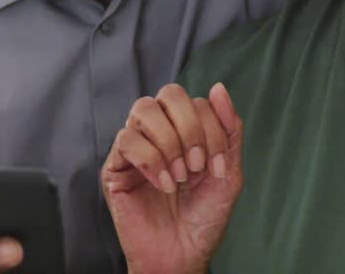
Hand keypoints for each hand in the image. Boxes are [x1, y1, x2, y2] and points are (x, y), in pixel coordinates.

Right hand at [101, 82, 243, 273]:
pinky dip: (150, 160)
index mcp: (186, 130)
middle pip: (168, 93)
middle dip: (190, 127)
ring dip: (169, 142)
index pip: (196, 101)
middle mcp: (159, 132)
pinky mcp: (115, 166)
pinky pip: (126, 140)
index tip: (217, 167)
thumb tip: (219, 88)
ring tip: (179, 176)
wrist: (184, 256)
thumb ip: (229, 130)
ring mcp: (136, 147)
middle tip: (196, 165)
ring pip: (143, 109)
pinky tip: (162, 184)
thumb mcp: (228, 172)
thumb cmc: (204, 218)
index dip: (212, 129)